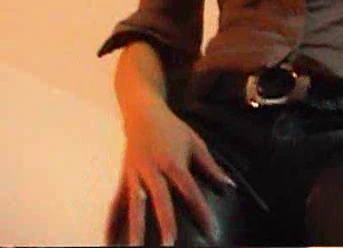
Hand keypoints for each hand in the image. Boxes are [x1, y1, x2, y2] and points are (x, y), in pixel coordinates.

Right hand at [105, 101, 234, 245]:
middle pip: (159, 198)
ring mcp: (135, 174)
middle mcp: (153, 169)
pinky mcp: (124, 177)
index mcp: (174, 162)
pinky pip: (117, 202)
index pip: (190, 191)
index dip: (200, 211)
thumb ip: (211, 167)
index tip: (210, 232)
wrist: (142, 114)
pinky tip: (108, 241)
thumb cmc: (173, 129)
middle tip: (168, 245)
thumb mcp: (196, 143)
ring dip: (134, 227)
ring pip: (134, 204)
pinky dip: (111, 221)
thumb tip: (230, 187)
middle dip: (164, 222)